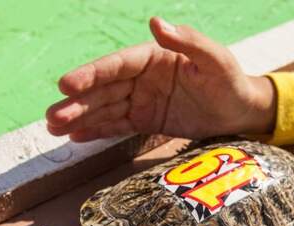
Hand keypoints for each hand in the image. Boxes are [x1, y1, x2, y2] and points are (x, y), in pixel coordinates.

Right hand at [46, 17, 275, 141]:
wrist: (240, 112)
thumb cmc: (231, 81)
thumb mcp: (215, 60)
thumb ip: (188, 42)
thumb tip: (156, 22)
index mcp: (153, 57)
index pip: (116, 65)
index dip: (91, 74)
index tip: (67, 84)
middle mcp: (142, 78)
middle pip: (104, 89)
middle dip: (78, 102)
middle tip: (52, 116)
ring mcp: (142, 100)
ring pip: (106, 108)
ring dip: (80, 117)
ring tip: (54, 128)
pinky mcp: (146, 120)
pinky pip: (117, 126)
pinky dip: (97, 130)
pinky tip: (75, 136)